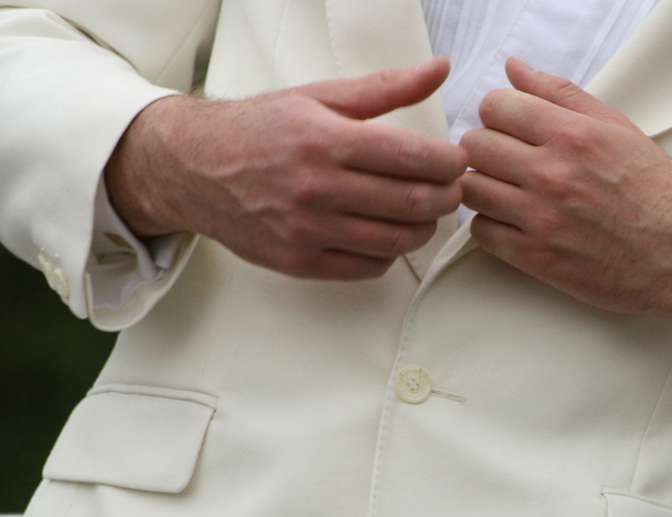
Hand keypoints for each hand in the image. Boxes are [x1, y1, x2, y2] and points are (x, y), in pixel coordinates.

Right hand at [105, 58, 466, 279]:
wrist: (191, 167)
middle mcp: (317, 187)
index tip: (456, 161)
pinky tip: (385, 231)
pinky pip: (368, 267)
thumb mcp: (321, 97)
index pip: (416, 159)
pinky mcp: (297, 261)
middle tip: (450, 189)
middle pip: (415, 204)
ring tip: (422, 211)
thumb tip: (439, 69)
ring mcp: (306, 229)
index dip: (451, 164)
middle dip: (447, 198)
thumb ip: (386, 88)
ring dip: (424, 228)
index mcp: (327, 140)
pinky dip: (389, 253)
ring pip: (397, 241)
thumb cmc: (262, 128)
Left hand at [461, 58, 671, 356]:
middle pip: (474, 146)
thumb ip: (560, 94)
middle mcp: (552, 174)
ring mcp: (541, 218)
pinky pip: (481, 232)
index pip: (494, 106)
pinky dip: (492, 225)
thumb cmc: (654, 189)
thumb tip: (514, 69)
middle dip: (487, 148)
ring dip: (485, 186)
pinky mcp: (536, 257)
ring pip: (471, 189)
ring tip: (511, 191)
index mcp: (572, 135)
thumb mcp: (616, 128)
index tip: (512, 126)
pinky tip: (517, 221)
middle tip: (509, 159)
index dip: (499, 113)